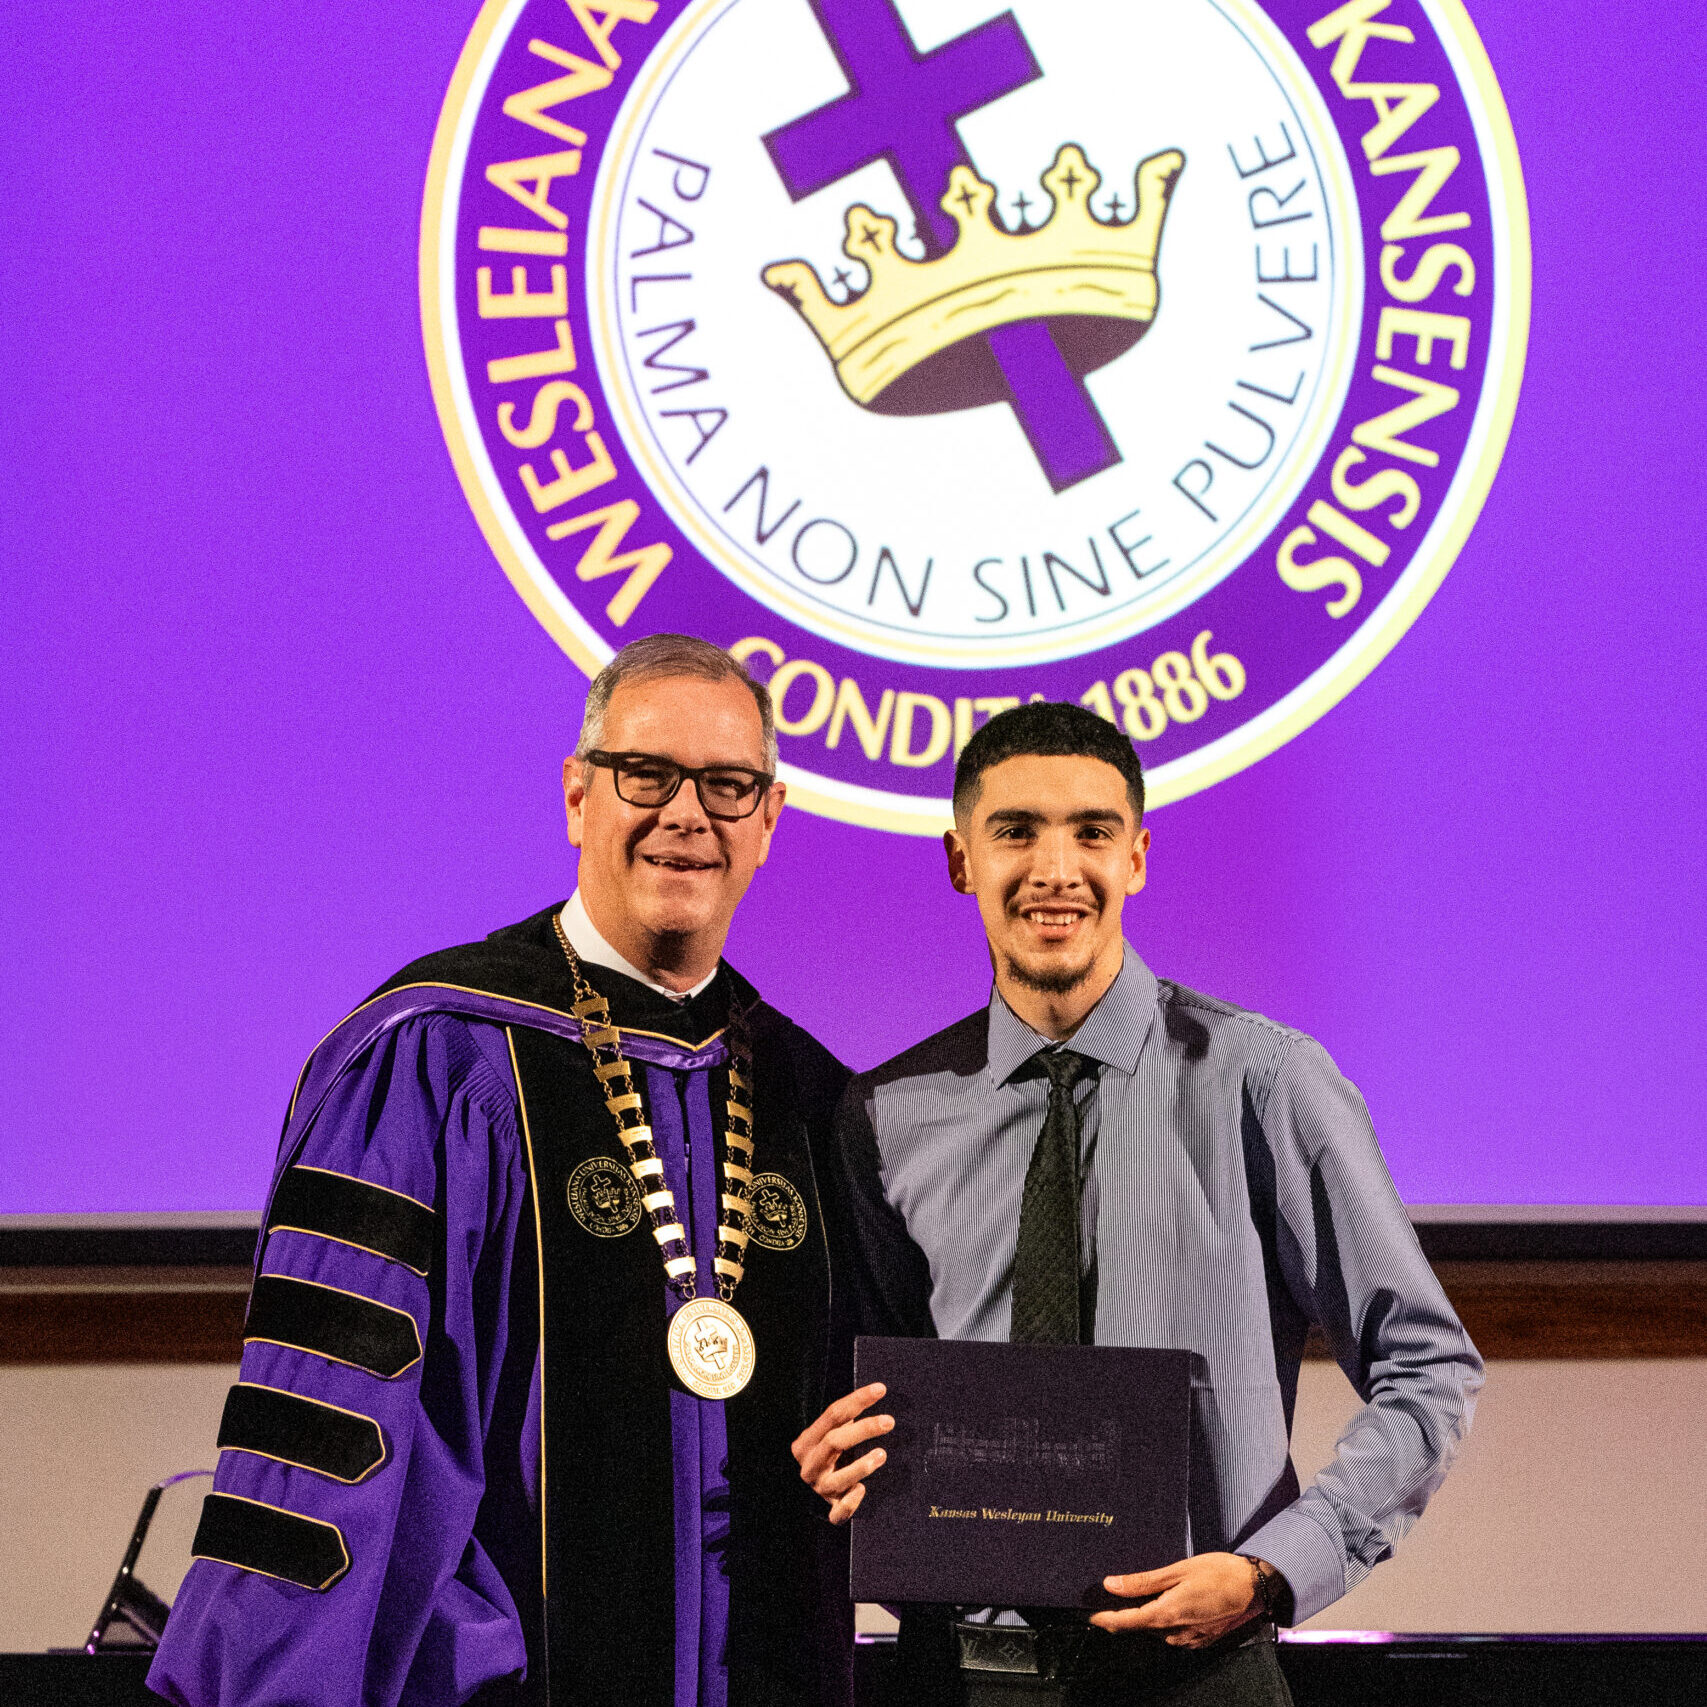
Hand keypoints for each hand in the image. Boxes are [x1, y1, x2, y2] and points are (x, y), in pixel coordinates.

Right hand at [791, 1382, 892, 1523]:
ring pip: (837, 1480)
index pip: (832, 1414)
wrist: (805, 1488)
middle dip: (863, 1429)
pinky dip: (849, 1503)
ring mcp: (819, 1489)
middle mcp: (810, 1465)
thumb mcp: (828, 1433)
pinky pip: (838, 1512)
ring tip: (882, 1453)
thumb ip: (844, 1419)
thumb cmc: (825, 1454)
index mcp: (807, 1441)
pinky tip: (861, 1491)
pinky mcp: (830, 1510)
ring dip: (860, 1466)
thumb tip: (876, 1392)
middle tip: (889, 1421)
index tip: (881, 1389)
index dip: (857, 1400)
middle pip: (834, 1442)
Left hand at [1090, 1553, 1271, 1647]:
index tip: (1090, 1615)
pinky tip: (1171, 1601)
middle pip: (1142, 1626)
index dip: (1106, 1620)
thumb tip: (1112, 1585)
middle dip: (1128, 1613)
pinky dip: (1167, 1619)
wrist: (1255, 1586)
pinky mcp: (1202, 1639)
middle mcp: (1177, 1632)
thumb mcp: (1178, 1570)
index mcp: (1168, 1614)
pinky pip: (1176, 1632)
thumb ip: (1143, 1581)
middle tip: (1114, 1593)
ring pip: (1159, 1629)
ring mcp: (1191, 1639)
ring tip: (1145, 1592)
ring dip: (1149, 1615)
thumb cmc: (1218, 1572)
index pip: (1127, 1623)